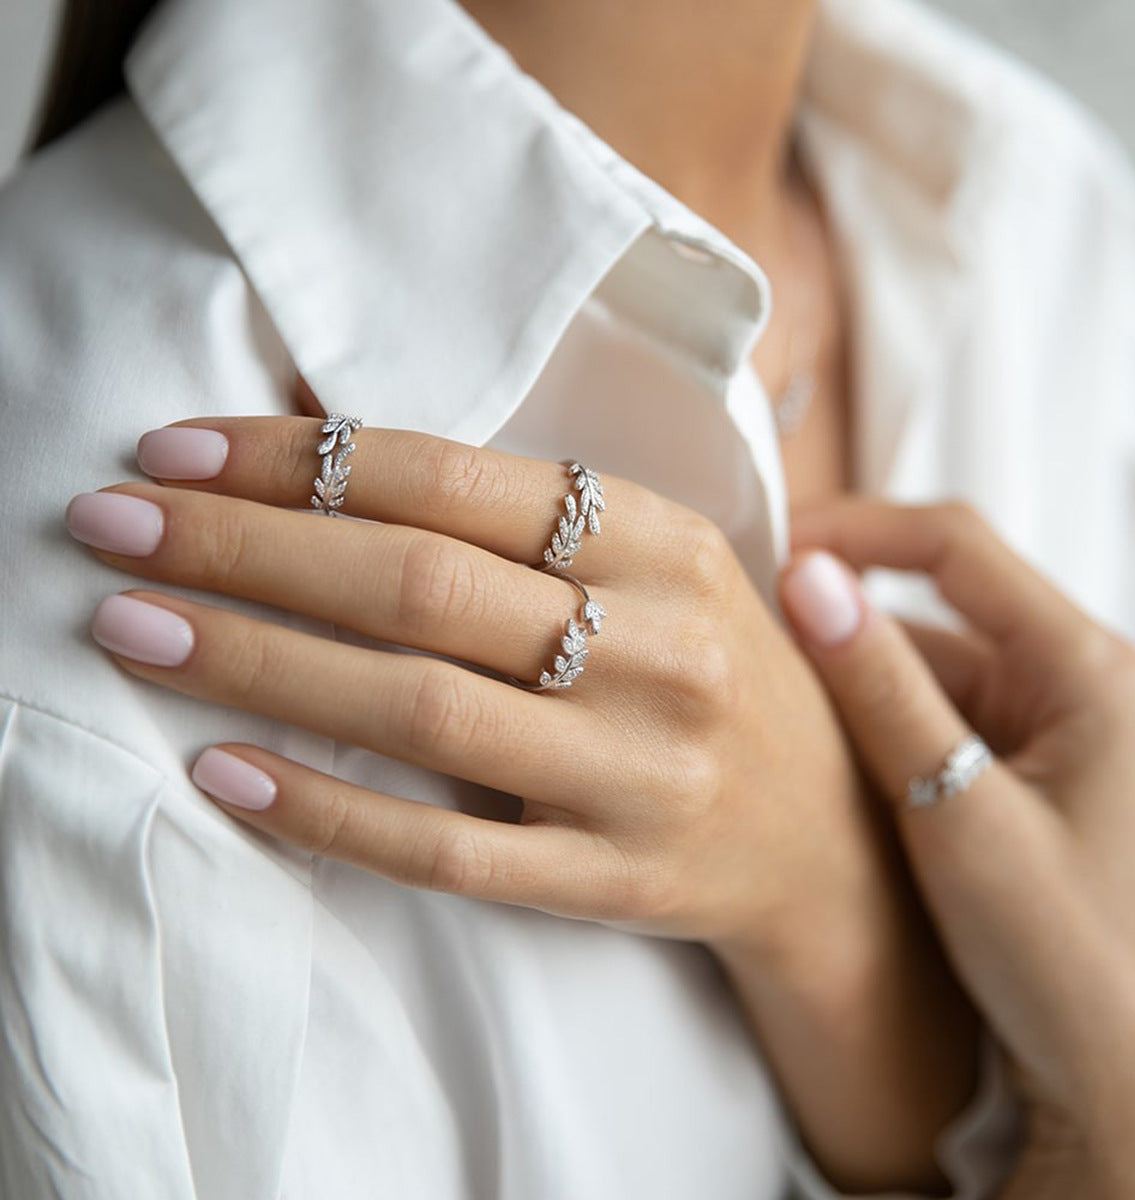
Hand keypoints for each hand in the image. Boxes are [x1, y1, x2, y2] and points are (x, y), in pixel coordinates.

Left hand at [66, 416, 974, 1190]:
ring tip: (135, 628)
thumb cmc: (719, 672)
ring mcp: (636, 772)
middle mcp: (659, 650)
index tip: (180, 446)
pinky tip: (226, 771)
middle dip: (247, 546)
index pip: (458, 482)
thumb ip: (535, 519)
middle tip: (114, 523)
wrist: (826, 837)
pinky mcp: (611, 877)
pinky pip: (448, 848)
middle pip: (419, 585)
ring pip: (418, 710)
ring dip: (258, 664)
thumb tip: (335, 457)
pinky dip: (328, 808)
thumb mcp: (665, 564)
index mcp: (669, 544)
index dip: (306, 459)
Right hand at [781, 500, 1134, 1198]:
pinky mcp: (1026, 769)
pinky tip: (831, 765)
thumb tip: (807, 578)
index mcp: (1086, 668)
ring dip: (858, 681)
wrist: (1130, 1079)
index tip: (771, 546)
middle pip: (939, 605)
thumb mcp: (956, 811)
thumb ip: (880, 688)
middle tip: (752, 643)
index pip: (955, 545)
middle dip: (847, 618)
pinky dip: (882, 728)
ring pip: (931, 665)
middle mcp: (1077, 680)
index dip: (856, 530)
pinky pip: (939, 716)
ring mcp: (1053, 726)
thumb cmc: (1070, 958)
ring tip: (780, 718)